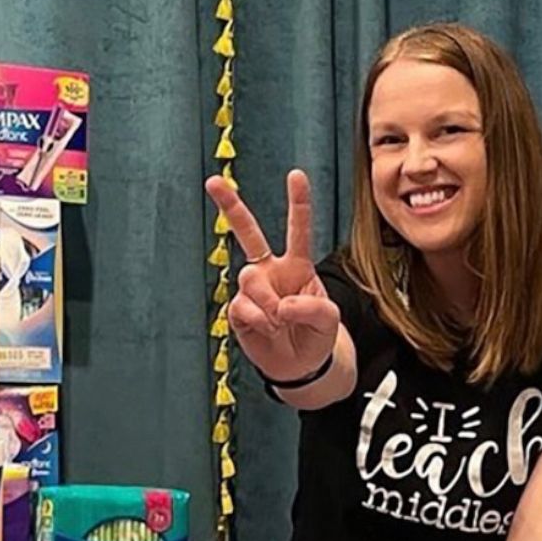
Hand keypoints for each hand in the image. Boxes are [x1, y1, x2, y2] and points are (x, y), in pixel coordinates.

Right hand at [204, 169, 339, 382]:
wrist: (300, 365)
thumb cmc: (317, 334)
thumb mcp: (329, 319)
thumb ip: (311, 307)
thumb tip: (279, 305)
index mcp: (297, 266)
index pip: (298, 230)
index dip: (298, 203)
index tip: (296, 175)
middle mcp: (271, 271)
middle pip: (248, 234)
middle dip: (230, 206)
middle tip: (213, 181)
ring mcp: (252, 290)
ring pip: (250, 278)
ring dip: (268, 301)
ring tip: (280, 321)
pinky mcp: (239, 311)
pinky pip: (242, 306)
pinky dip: (260, 320)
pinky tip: (269, 329)